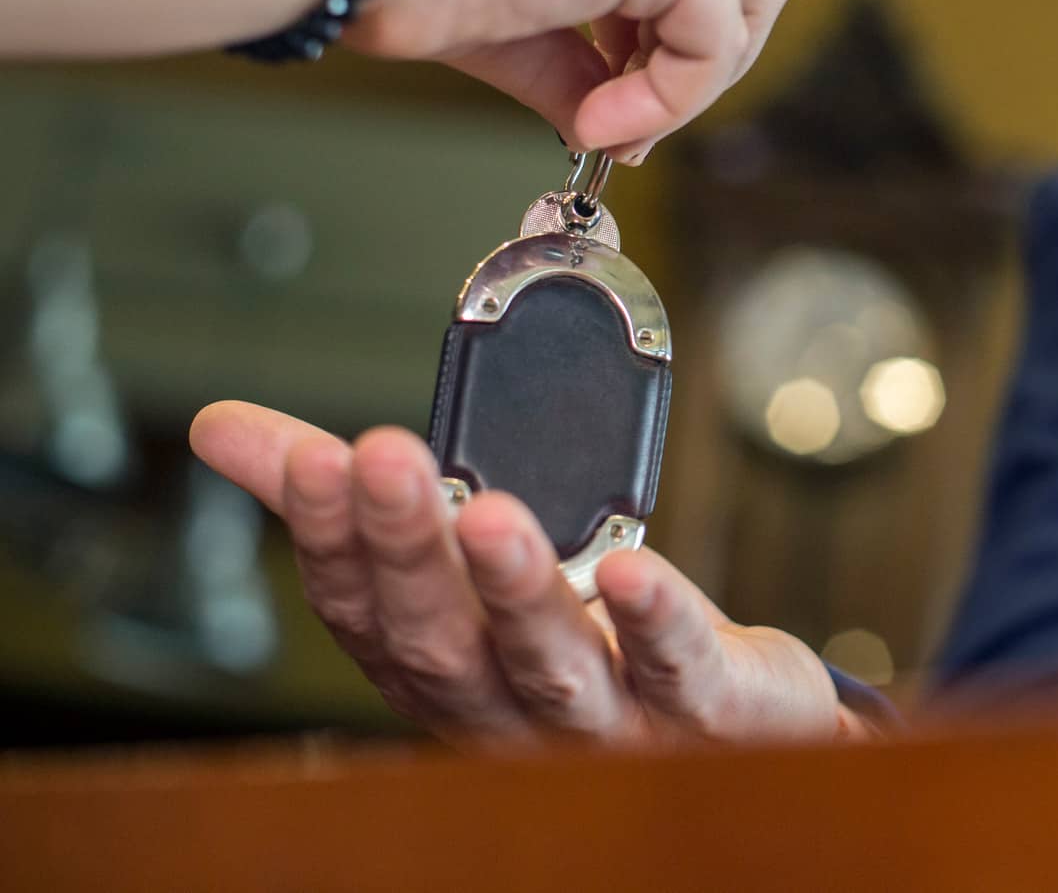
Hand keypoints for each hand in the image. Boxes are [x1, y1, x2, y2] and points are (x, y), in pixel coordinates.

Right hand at [190, 402, 865, 748]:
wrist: (732, 724)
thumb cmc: (587, 644)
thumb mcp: (472, 571)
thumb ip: (368, 503)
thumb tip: (227, 430)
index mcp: (445, 665)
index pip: (365, 610)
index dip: (334, 538)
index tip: (313, 456)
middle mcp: (509, 705)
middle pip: (445, 640)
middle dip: (408, 552)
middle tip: (383, 457)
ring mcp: (608, 721)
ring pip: (549, 665)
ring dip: (514, 591)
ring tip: (490, 514)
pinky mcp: (703, 709)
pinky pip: (676, 670)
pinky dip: (652, 623)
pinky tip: (633, 569)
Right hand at [351, 0, 792, 160]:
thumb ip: (571, 55)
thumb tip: (606, 120)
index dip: (663, 19)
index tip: (613, 85)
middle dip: (703, 49)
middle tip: (635, 117)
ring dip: (691, 77)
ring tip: (610, 125)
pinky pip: (712, 34)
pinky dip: (670, 97)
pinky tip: (599, 123)